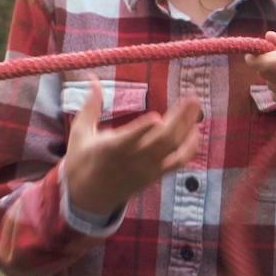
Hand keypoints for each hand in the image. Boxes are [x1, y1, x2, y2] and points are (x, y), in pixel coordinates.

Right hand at [63, 76, 200, 216]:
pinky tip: (195, 130)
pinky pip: (178, 162)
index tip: (156, 117)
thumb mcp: (80, 132)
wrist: (89, 197)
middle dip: (179, 119)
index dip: (142, 129)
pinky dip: (190, 147)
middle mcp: (132, 160)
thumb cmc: (82, 160)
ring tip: (196, 107)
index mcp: (110, 149)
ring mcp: (147, 169)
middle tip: (191, 98)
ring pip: (173, 149)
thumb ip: (91, 105)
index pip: (128, 140)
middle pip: (161, 141)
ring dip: (187, 127)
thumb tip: (92, 77)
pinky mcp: (155, 175)